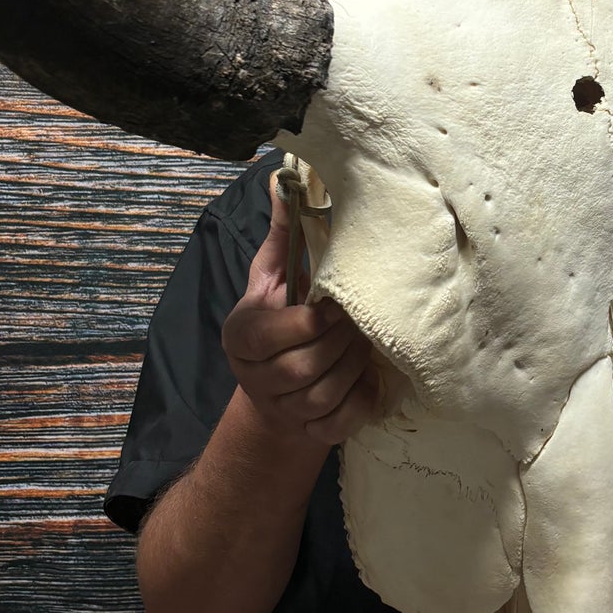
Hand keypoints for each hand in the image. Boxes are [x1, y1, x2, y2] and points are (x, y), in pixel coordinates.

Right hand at [220, 172, 378, 445]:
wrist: (274, 391)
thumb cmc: (278, 319)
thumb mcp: (272, 277)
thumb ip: (282, 234)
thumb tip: (284, 179)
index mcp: (243, 336)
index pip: (287, 330)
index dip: (321, 317)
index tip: (341, 302)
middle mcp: (256, 378)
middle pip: (311, 363)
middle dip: (345, 341)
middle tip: (364, 322)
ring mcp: (283, 411)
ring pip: (328, 394)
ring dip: (356, 368)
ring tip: (367, 346)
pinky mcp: (310, 434)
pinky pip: (342, 422)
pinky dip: (361, 402)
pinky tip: (369, 381)